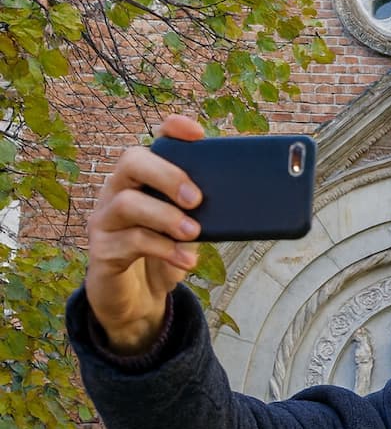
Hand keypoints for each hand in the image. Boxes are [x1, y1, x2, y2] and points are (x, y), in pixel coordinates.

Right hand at [84, 114, 204, 353]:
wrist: (136, 297)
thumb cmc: (164, 253)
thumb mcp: (189, 230)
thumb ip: (206, 214)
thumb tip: (249, 205)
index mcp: (143, 179)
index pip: (153, 142)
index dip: (172, 130)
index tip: (198, 133)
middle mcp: (118, 190)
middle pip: (131, 162)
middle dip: (167, 175)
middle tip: (197, 198)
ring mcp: (106, 219)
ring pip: (127, 202)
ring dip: (166, 216)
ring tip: (194, 232)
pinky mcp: (103, 249)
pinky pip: (131, 241)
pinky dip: (164, 249)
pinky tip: (186, 259)